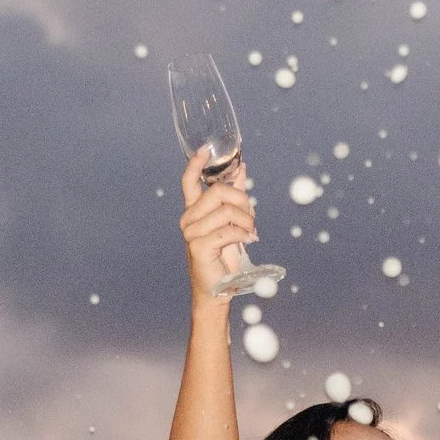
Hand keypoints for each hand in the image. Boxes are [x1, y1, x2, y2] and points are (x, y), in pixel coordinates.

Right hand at [179, 151, 255, 301]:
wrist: (218, 289)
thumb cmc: (223, 257)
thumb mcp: (232, 222)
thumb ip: (235, 196)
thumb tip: (241, 169)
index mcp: (193, 211)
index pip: (189, 182)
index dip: (195, 164)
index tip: (206, 150)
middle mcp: (188, 219)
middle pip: (218, 192)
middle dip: (242, 200)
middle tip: (251, 218)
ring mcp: (191, 233)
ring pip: (227, 211)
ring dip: (246, 221)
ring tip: (251, 233)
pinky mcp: (198, 246)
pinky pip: (228, 230)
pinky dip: (243, 234)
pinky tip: (249, 240)